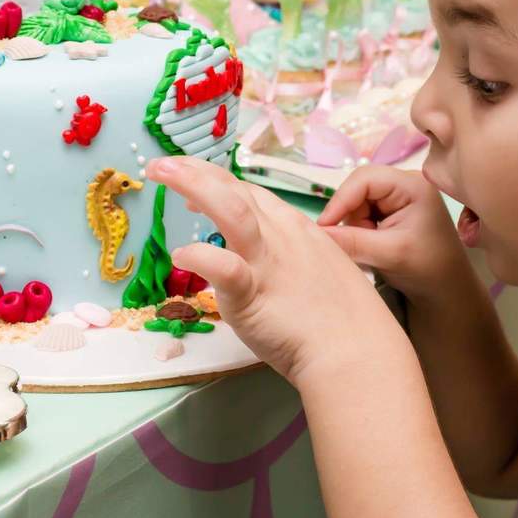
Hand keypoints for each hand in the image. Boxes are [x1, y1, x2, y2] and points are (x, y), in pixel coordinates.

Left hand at [146, 156, 408, 386]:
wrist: (356, 352)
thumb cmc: (344, 320)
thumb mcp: (323, 270)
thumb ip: (292, 258)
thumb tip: (269, 262)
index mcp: (296, 228)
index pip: (250, 193)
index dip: (218, 183)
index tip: (194, 182)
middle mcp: (280, 235)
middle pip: (234, 190)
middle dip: (195, 171)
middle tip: (162, 166)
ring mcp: (266, 261)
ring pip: (230, 210)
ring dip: (194, 185)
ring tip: (160, 173)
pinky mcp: (253, 293)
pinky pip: (223, 266)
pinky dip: (199, 255)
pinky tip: (181, 254)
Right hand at [318, 166, 471, 300]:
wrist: (447, 290)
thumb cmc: (427, 269)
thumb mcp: (389, 254)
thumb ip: (353, 241)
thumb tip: (317, 233)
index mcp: (412, 185)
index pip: (364, 179)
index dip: (340, 200)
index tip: (324, 228)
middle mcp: (406, 183)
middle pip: (358, 189)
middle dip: (350, 217)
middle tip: (352, 244)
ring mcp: (399, 196)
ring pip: (357, 203)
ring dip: (354, 227)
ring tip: (370, 251)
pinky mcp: (393, 210)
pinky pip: (363, 213)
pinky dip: (360, 231)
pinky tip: (372, 248)